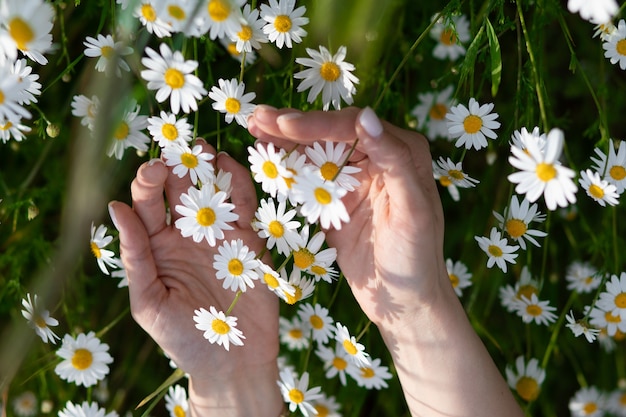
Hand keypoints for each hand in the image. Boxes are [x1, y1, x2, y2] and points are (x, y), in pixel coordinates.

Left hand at [108, 140, 281, 415]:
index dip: (148, 181)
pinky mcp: (248, 239)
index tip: (153, 171)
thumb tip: (115, 208)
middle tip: (182, 150)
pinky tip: (230, 169)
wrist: (233, 361)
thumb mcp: (149, 302)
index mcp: (157, 245)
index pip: (148, 202)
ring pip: (212, 189)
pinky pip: (244, 205)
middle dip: (178, 165)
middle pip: (180, 187)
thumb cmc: (184, 339)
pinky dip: (239, 184)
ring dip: (208, 167)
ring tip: (205, 152)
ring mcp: (219, 233)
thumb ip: (135, 256)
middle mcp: (186, 233)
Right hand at [248, 105, 447, 328]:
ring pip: (315, 153)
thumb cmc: (417, 258)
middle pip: (330, 134)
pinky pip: (308, 179)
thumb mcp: (412, 210)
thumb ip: (394, 161)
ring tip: (255, 128)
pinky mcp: (335, 202)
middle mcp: (378, 159)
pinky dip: (287, 168)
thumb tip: (366, 115)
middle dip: (293, 126)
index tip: (285, 124)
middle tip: (257, 118)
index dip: (318, 124)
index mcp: (402, 153)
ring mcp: (354, 180)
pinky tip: (266, 156)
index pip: (354, 129)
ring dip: (285, 141)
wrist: (404, 304)